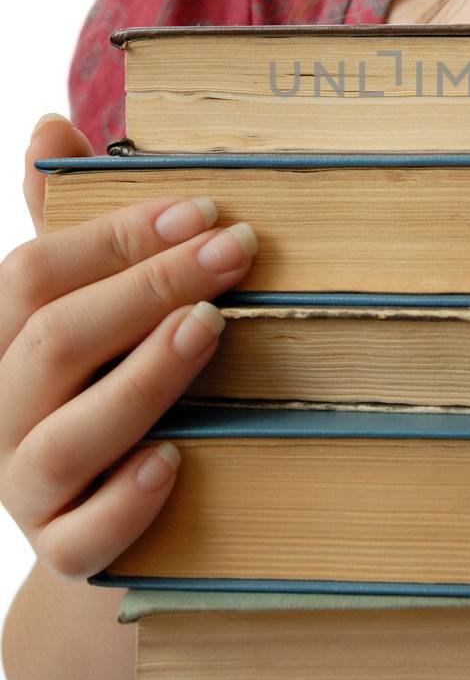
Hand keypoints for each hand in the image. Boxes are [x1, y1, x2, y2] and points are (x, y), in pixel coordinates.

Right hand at [0, 112, 257, 580]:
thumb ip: (72, 227)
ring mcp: (24, 490)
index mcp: (2, 343)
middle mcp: (0, 412)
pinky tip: (175, 459)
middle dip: (146, 287)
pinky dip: (124, 500)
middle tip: (235, 248)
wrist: (113, 524)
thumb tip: (48, 125)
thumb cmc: (111, 387)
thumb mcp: (95, 306)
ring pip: (61, 439)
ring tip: (209, 328)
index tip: (203, 207)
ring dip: (139, 379)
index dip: (113, 235)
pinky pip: (81, 538)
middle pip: (51, 341)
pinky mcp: (63, 555)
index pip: (31, 275)